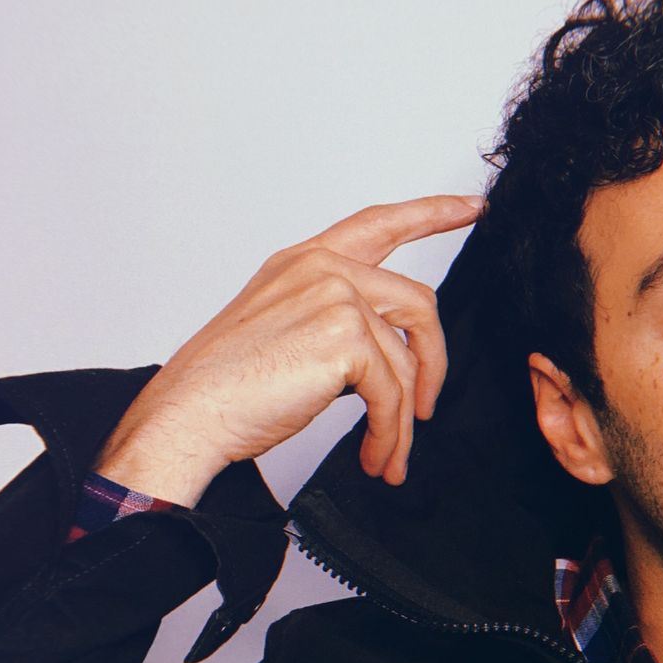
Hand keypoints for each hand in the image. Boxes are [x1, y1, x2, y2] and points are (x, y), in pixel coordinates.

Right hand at [93, 194, 481, 505]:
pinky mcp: (345, 337)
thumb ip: (337, 323)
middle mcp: (322, 269)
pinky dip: (389, 433)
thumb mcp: (286, 331)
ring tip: (387, 453)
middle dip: (432, 365)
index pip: (380, 224)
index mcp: (305, 262)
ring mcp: (335, 297)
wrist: (188, 414)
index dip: (433, 213)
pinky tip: (374, 455)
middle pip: (419, 306)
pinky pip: (393, 393)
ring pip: (407, 361)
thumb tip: (394, 361)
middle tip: (426, 410)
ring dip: (403, 418)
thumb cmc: (227, 385)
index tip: (473, 207)